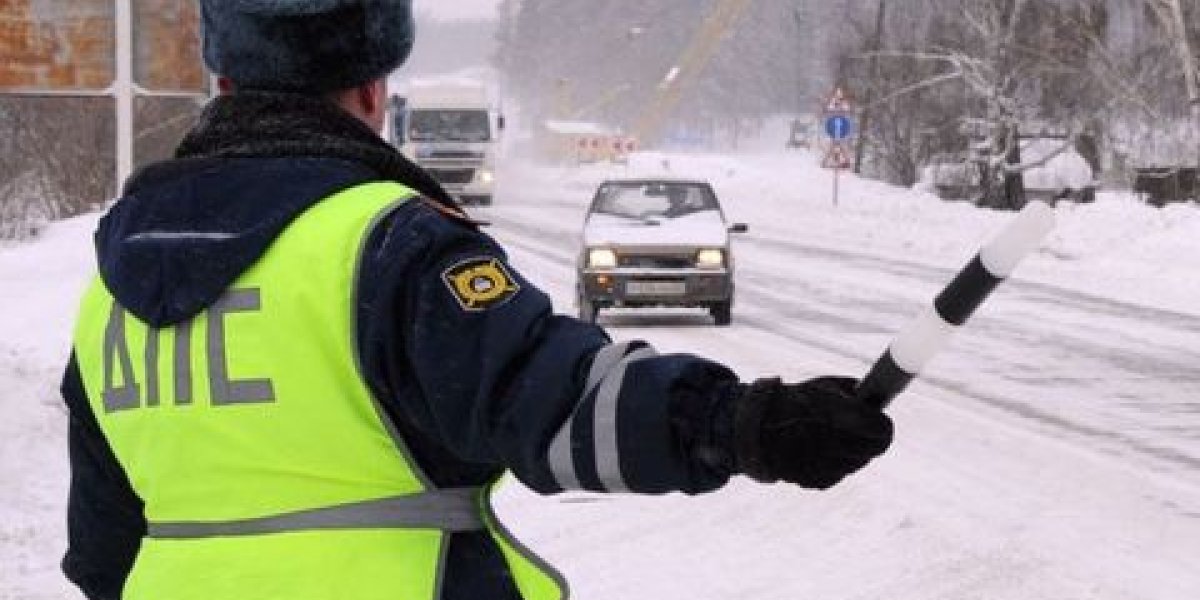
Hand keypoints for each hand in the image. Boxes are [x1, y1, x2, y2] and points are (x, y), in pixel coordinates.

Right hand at [733, 377, 892, 488]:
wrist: (753, 429)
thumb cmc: (792, 402)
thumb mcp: (822, 387)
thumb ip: (853, 393)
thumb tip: (876, 400)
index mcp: (834, 415)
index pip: (881, 429)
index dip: (883, 423)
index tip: (879, 418)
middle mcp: (830, 443)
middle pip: (875, 449)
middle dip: (874, 439)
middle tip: (867, 430)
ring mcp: (823, 466)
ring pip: (857, 463)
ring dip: (854, 451)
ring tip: (836, 437)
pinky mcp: (815, 481)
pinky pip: (839, 474)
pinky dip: (836, 463)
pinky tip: (820, 450)